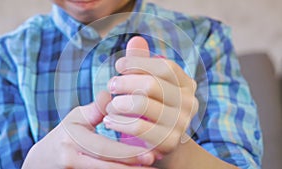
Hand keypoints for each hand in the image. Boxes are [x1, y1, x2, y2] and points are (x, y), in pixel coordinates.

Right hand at [22, 91, 156, 168]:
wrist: (41, 162)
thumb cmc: (63, 136)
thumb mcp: (75, 118)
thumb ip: (95, 109)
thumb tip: (112, 94)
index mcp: (71, 141)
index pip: (104, 149)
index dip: (127, 153)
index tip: (150, 154)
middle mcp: (70, 160)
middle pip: (106, 166)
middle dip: (132, 167)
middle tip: (154, 163)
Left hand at [103, 37, 197, 153]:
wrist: (162, 144)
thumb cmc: (152, 109)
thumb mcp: (148, 85)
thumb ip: (143, 64)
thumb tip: (135, 40)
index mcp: (186, 84)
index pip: (164, 67)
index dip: (139, 62)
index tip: (118, 65)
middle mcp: (188, 102)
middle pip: (152, 84)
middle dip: (125, 82)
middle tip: (111, 85)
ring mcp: (181, 123)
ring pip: (143, 104)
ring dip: (119, 102)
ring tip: (109, 105)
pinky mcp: (169, 141)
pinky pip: (139, 127)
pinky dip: (119, 122)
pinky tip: (109, 120)